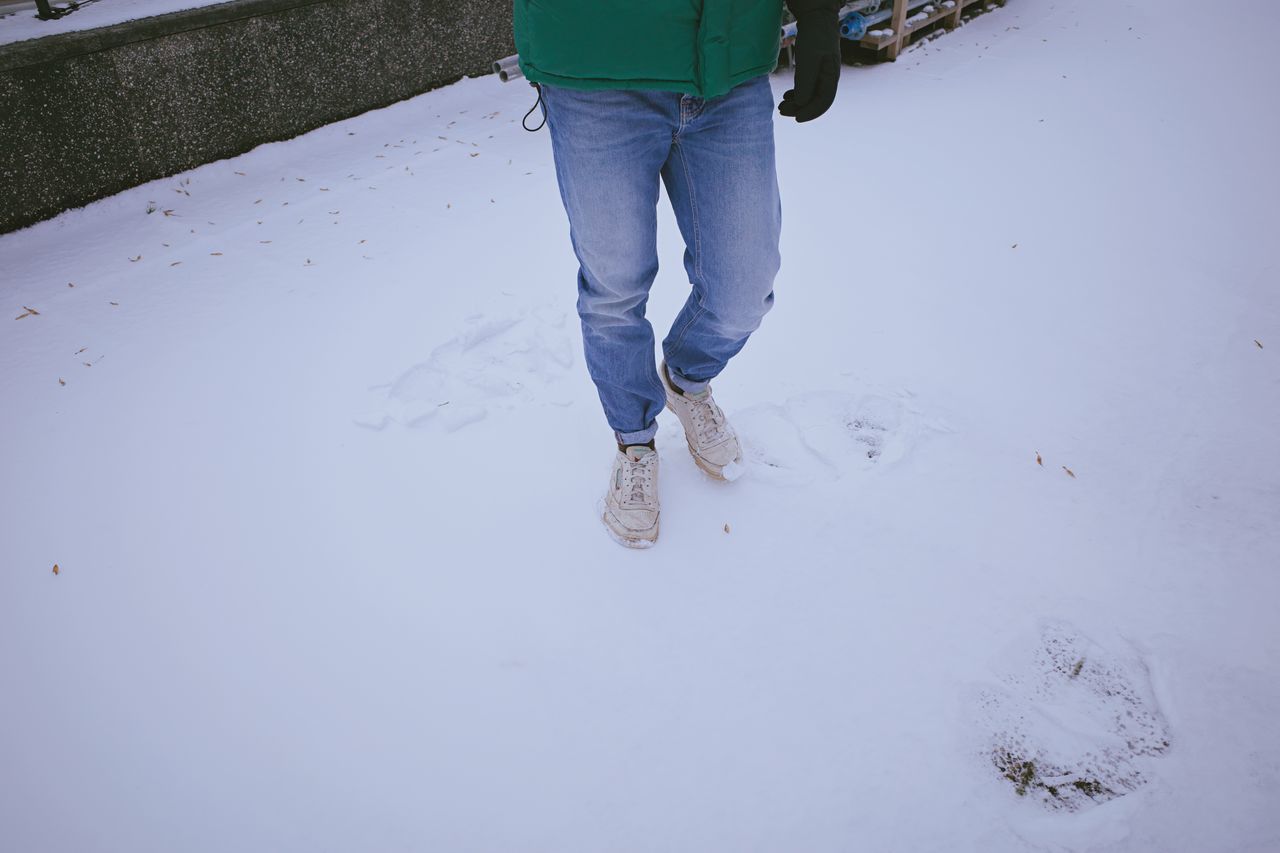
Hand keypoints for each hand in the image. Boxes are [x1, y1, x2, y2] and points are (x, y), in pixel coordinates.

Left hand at [780, 2, 841, 121]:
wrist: (816, 17)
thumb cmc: (814, 36)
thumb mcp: (809, 58)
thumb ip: (805, 81)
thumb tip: (801, 103)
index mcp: (831, 76)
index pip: (824, 102)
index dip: (810, 113)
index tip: (796, 119)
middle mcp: (828, 78)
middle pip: (815, 101)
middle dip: (799, 109)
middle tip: (781, 110)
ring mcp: (821, 74)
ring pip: (810, 95)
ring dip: (796, 103)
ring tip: (781, 105)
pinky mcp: (814, 69)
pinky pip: (806, 87)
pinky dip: (797, 94)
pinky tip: (787, 96)